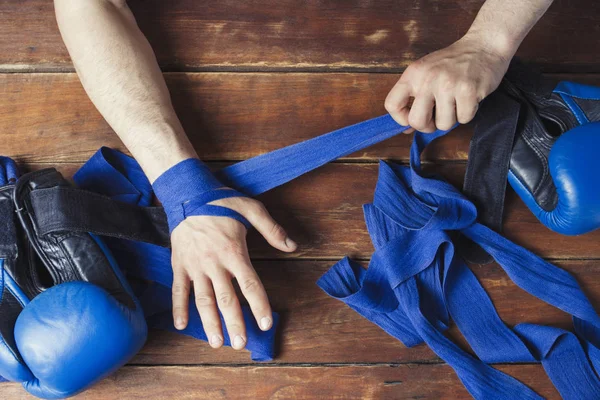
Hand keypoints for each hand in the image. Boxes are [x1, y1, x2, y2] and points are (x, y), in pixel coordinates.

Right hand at [170, 196, 296, 349]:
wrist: (187, 192)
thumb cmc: (222, 201)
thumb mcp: (252, 209)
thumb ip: (273, 230)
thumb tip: (293, 247)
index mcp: (234, 252)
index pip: (250, 285)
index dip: (259, 306)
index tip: (265, 324)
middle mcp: (214, 263)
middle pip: (226, 299)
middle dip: (234, 323)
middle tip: (241, 344)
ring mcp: (194, 266)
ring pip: (202, 300)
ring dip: (209, 323)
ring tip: (216, 343)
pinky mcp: (179, 265)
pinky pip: (178, 290)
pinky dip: (178, 308)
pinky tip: (181, 325)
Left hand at [385, 33, 511, 132]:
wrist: (484, 46)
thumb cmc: (453, 63)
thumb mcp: (426, 72)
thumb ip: (414, 97)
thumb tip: (407, 129)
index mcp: (413, 74)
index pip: (392, 105)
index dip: (400, 119)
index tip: (411, 119)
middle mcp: (428, 78)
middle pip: (417, 121)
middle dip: (427, 126)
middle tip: (436, 118)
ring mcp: (448, 84)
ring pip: (443, 124)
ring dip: (451, 119)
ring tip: (456, 102)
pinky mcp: (468, 91)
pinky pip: (463, 119)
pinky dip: (467, 113)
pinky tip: (469, 99)